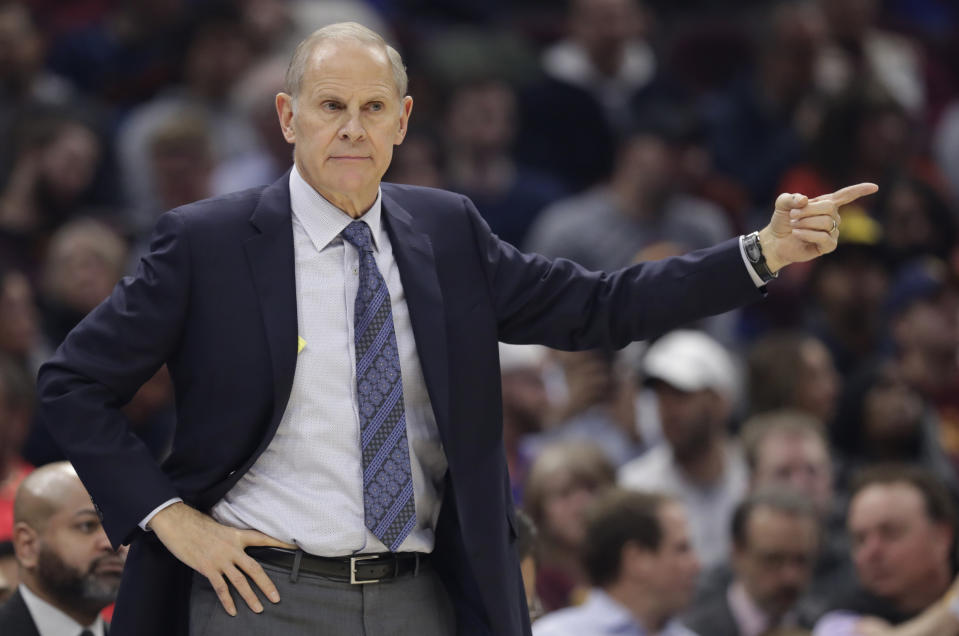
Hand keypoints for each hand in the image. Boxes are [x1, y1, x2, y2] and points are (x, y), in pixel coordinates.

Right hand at [147, 502, 295, 615]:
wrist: (178, 523)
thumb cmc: (197, 524)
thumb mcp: (220, 527)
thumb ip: (231, 538)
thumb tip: (237, 547)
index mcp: (237, 535)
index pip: (263, 539)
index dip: (280, 543)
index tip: (295, 547)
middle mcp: (232, 548)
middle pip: (255, 569)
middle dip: (266, 585)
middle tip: (276, 597)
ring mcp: (220, 559)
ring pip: (240, 582)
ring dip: (250, 597)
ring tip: (259, 608)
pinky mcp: (208, 567)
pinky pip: (221, 588)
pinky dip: (227, 600)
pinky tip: (232, 611)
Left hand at [758, 183, 878, 272]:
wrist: (776, 241)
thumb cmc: (782, 221)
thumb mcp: (782, 204)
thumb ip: (790, 198)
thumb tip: (805, 200)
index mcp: (826, 203)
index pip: (846, 195)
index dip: (859, 190)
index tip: (875, 187)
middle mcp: (833, 217)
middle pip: (830, 207)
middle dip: (808, 210)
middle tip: (793, 216)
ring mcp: (832, 231)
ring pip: (826, 222)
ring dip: (805, 223)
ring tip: (794, 225)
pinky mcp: (828, 246)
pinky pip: (824, 237)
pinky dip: (808, 234)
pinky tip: (797, 233)